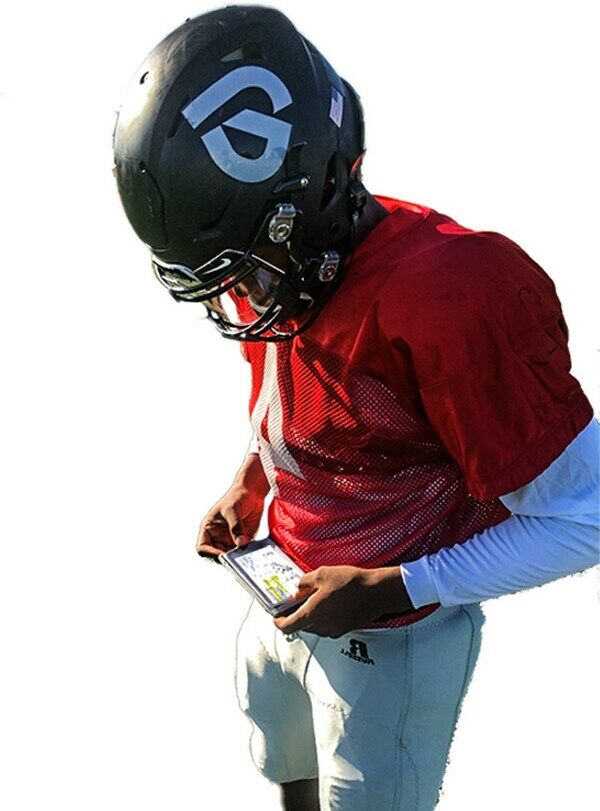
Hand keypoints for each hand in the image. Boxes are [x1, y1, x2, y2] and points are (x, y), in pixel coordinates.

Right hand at [196, 483, 264, 560]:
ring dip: (239, 558)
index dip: (210, 554)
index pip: (203, 548)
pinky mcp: (244, 541)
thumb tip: (240, 543)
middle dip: (226, 559)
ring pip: (232, 557)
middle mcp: (218, 538)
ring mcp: (231, 540)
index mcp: (208, 530)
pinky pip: (245, 552)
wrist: (252, 492)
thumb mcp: (232, 510)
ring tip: (247, 556)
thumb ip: (235, 527)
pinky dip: (249, 554)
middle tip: (237, 560)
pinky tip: (255, 551)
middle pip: (217, 556)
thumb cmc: (237, 496)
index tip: (222, 555)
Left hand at [273, 565, 413, 636]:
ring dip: (311, 616)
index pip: (287, 627)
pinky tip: (329, 602)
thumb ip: (304, 583)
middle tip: (296, 601)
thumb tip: (297, 590)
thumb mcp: (322, 574)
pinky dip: (323, 617)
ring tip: (315, 598)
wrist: (377, 592)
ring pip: (314, 627)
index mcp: (312, 615)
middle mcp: (321, 627)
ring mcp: (334, 630)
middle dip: (296, 615)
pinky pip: (327, 626)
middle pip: (301, 627)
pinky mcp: (344, 629)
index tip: (276, 616)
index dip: (279, 622)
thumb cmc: (350, 583)